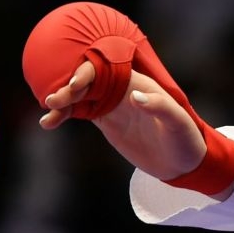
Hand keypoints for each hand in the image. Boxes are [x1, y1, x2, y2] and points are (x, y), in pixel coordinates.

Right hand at [40, 60, 206, 179]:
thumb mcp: (178, 123)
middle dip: (68, 88)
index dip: (89, 74)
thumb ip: (160, 107)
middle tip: (53, 101)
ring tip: (48, 116)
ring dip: (61, 102)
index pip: (108, 70)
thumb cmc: (185, 139)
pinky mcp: (105, 120)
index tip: (74, 86)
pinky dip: (63, 116)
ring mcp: (112, 104)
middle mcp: (122, 89)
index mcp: (138, 83)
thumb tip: (134, 96)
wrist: (181, 162)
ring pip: (79, 96)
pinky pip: (79, 112)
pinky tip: (48, 123)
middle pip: (88, 81)